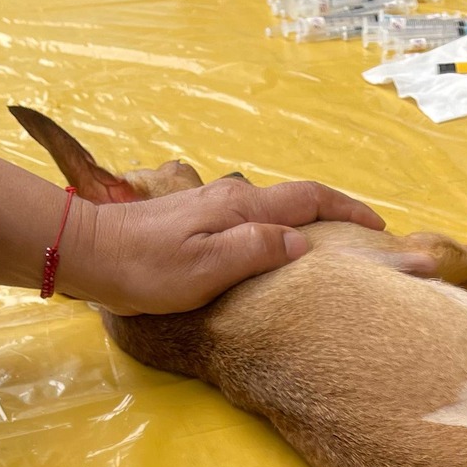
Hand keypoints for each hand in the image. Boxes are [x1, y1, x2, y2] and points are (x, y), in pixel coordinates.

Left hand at [62, 179, 383, 315]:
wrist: (88, 253)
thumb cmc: (146, 268)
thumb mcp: (207, 267)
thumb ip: (257, 250)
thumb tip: (302, 243)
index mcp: (242, 208)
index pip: (310, 199)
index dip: (348, 210)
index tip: (379, 226)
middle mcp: (232, 198)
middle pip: (296, 200)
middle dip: (335, 215)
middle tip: (362, 241)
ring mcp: (213, 205)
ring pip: (274, 210)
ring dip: (306, 223)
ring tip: (327, 250)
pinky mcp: (197, 219)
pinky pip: (252, 220)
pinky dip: (278, 230)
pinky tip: (275, 251)